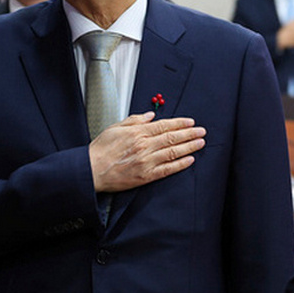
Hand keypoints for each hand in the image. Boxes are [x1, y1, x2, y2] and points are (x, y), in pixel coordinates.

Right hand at [88, 112, 204, 192]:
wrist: (92, 170)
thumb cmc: (101, 150)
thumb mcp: (115, 128)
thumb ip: (135, 120)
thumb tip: (150, 116)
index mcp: (138, 133)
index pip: (164, 125)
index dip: (180, 123)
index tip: (190, 122)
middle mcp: (144, 146)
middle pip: (172, 137)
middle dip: (190, 133)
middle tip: (201, 131)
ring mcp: (146, 162)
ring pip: (173, 152)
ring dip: (189, 147)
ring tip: (200, 143)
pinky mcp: (146, 176)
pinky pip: (167, 169)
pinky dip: (180, 164)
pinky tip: (189, 159)